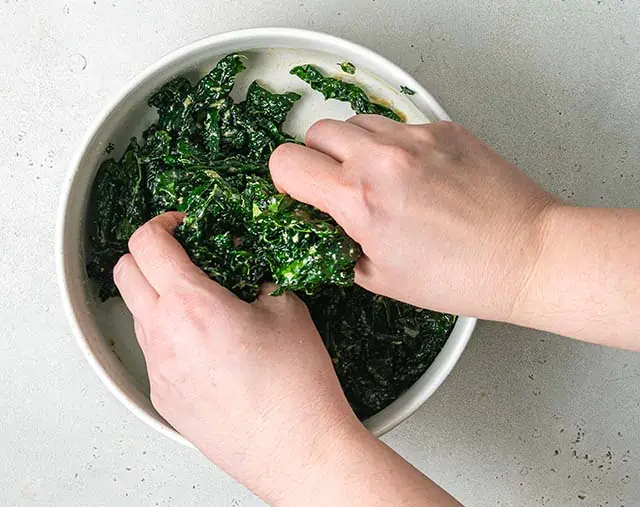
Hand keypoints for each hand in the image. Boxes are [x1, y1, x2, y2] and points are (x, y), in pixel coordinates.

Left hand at [112, 212, 360, 502]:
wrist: (297, 451)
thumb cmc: (296, 388)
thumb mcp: (287, 310)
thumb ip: (257, 275)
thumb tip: (243, 264)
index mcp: (192, 305)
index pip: (146, 242)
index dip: (162, 222)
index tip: (181, 224)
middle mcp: (163, 336)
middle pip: (124, 272)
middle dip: (147, 253)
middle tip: (181, 255)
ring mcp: (158, 370)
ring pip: (137, 313)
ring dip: (157, 296)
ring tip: (201, 304)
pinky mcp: (163, 398)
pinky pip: (153, 352)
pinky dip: (169, 335)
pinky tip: (206, 345)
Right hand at [270, 116, 556, 321]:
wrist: (525, 255)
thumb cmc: (460, 276)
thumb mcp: (378, 278)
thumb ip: (337, 243)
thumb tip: (321, 224)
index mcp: (359, 199)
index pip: (286, 161)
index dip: (286, 181)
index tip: (300, 193)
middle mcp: (382, 159)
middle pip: (316, 131)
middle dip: (317, 158)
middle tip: (337, 186)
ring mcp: (415, 139)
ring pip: (356, 121)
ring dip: (353, 146)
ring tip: (377, 178)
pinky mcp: (443, 129)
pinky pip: (397, 125)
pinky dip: (393, 146)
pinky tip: (414, 175)